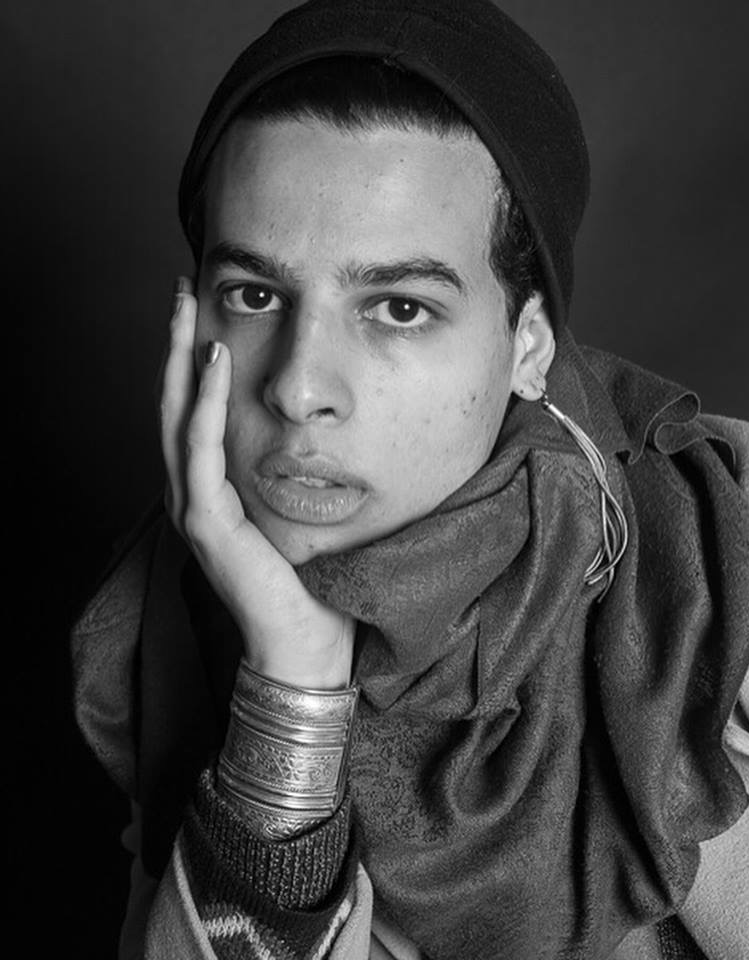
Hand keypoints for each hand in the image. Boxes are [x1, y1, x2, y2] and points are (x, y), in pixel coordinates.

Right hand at [159, 278, 354, 689]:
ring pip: (174, 417)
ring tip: (184, 307)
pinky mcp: (206, 522)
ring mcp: (192, 507)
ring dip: (177, 358)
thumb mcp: (295, 512)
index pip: (190, 413)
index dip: (189, 362)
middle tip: (180, 289)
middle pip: (171, 403)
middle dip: (173, 344)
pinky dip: (202, 402)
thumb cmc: (309, 581)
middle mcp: (191, 493)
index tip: (201, 313)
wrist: (305, 641)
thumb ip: (290, 472)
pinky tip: (210, 362)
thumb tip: (321, 431)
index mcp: (210, 491)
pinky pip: (200, 449)